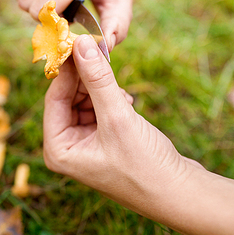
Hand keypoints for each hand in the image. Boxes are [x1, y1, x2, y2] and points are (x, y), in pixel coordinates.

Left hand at [43, 36, 233, 234]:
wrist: (179, 193)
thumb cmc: (145, 165)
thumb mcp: (118, 117)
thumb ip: (98, 80)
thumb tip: (81, 44)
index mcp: (58, 149)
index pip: (54, 98)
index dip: (68, 69)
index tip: (79, 41)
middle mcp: (66, 147)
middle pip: (68, 98)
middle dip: (87, 80)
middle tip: (103, 55)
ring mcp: (83, 144)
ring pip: (85, 101)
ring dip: (102, 90)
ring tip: (123, 96)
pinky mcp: (101, 140)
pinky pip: (98, 109)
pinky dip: (111, 101)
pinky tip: (128, 104)